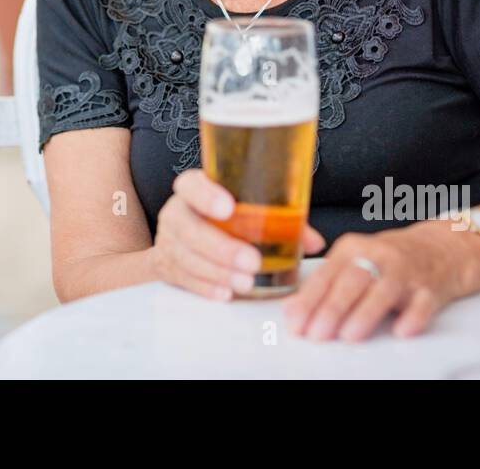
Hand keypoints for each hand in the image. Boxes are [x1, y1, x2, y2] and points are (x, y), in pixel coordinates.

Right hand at [152, 169, 326, 300]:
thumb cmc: (222, 217)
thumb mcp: (245, 207)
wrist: (182, 233)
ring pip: (185, 257)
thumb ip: (280, 219)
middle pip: (188, 228)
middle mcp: (176, 211)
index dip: (206, 196)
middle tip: (252, 262)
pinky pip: (183, 278)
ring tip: (245, 283)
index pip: (192, 186)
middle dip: (221, 247)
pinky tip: (225, 293)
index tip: (228, 208)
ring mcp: (168, 240)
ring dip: (217, 272)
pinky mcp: (166, 265)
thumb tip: (314, 242)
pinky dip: (205, 287)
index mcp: (193, 188)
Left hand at [281, 220, 479, 340]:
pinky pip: (424, 301)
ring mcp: (406, 271)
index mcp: (352, 248)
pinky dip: (413, 316)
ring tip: (350, 335)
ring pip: (384, 290)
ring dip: (366, 312)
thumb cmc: (387, 260)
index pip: (326, 274)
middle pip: (352, 280)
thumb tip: (291, 311)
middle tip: (317, 334)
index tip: (296, 323)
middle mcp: (378, 256)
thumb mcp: (351, 263)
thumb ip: (323, 285)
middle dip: (332, 308)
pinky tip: (402, 329)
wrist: (439, 248)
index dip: (309, 300)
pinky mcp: (431, 287)